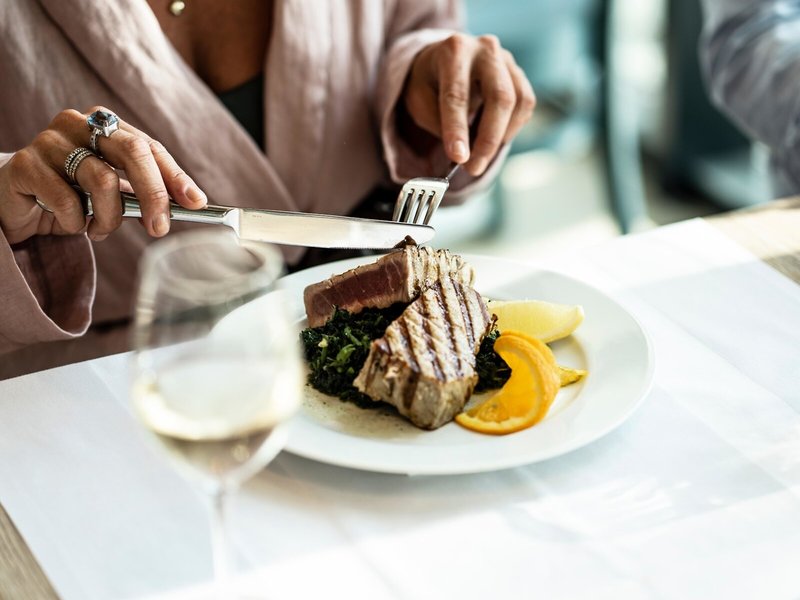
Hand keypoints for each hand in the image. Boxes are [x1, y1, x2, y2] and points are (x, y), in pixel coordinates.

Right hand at [0, 106, 206, 244]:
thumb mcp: (113, 193)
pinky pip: (67, 199)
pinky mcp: (25, 164)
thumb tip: (191, 204)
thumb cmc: (70, 195)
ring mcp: (49, 141)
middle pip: (133, 152)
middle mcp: (79, 124)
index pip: (149, 147)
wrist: (14, 203)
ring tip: (100, 230)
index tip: (196, 202)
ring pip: (103, 180)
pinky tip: (70, 225)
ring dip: (109, 217)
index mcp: (105, 125)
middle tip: (160, 228)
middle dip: (154, 195)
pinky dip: (76, 222)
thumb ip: (144, 193)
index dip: (175, 176)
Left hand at [402, 34, 535, 175]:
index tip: (459, 158)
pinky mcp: (519, 74)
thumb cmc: (430, 83)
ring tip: (481, 155)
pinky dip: (511, 128)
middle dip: (488, 139)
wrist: (444, 61)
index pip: (458, 94)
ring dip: (502, 137)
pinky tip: (494, 137)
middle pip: (500, 97)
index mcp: (454, 50)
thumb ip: (439, 123)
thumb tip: (464, 155)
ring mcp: (507, 60)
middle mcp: (485, 49)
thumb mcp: (419, 100)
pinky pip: (525, 105)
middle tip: (474, 168)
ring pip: (519, 102)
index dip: (458, 129)